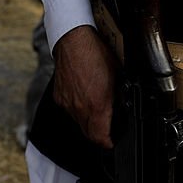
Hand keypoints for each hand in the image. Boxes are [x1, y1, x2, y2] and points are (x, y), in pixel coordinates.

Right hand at [53, 25, 116, 147]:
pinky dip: (78, 109)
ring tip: (97, 109)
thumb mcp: (118, 77)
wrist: (73, 39)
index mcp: (97, 107)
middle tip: (109, 128)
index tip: (114, 141)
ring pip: (79, 123)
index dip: (110, 143)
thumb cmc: (96, 53)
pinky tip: (84, 97)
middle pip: (90, 135)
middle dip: (100, 134)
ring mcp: (68, 104)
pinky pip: (70, 111)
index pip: (101, 139)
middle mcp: (80, 109)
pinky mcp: (60, 97)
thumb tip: (123, 109)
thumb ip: (119, 98)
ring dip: (89, 121)